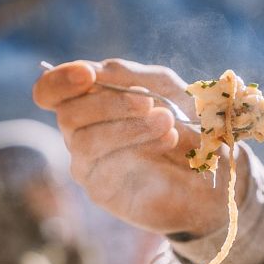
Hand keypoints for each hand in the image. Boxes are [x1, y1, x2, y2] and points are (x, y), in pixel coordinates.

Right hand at [33, 59, 248, 236]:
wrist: (214, 169)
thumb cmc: (186, 123)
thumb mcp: (164, 87)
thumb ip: (129, 75)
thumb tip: (95, 71)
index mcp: (88, 102)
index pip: (48, 92)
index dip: (59, 81)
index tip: (87, 74)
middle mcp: (80, 133)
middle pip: (67, 115)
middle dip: (108, 104)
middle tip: (147, 102)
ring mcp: (88, 164)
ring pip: (85, 142)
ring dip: (127, 127)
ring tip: (166, 121)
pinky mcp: (102, 191)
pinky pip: (103, 169)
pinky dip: (136, 150)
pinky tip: (168, 141)